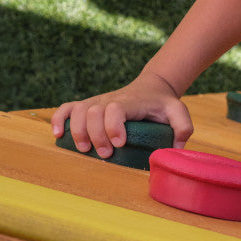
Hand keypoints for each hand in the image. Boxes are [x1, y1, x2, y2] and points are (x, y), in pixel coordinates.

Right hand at [51, 71, 192, 157]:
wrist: (151, 87)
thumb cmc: (163, 103)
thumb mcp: (178, 111)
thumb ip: (183, 127)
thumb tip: (177, 149)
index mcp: (131, 102)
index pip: (115, 109)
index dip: (113, 126)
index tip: (120, 143)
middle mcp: (110, 100)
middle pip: (93, 112)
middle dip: (95, 135)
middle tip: (105, 154)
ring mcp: (97, 102)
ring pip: (78, 111)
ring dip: (76, 131)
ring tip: (84, 149)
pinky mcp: (88, 105)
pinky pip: (66, 108)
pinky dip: (58, 119)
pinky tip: (57, 135)